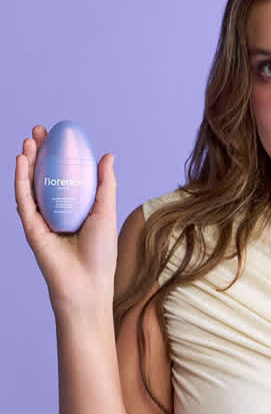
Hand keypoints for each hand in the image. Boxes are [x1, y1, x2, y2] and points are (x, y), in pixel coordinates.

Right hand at [15, 125, 117, 318]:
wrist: (88, 283)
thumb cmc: (102, 251)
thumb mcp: (106, 210)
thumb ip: (105, 183)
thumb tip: (107, 155)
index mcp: (75, 205)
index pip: (64, 173)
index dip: (60, 153)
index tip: (59, 134)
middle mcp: (57, 210)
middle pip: (44, 175)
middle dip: (39, 152)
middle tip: (38, 130)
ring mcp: (42, 219)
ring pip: (30, 185)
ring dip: (27, 162)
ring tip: (28, 141)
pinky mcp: (31, 228)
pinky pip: (23, 200)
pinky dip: (21, 180)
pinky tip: (22, 162)